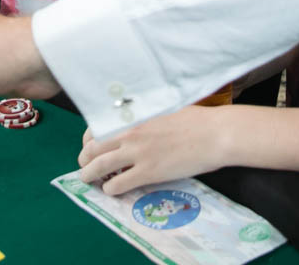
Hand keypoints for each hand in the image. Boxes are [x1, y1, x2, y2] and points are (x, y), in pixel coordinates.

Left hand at [77, 106, 227, 194]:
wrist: (214, 133)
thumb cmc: (195, 119)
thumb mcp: (164, 108)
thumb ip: (145, 115)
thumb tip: (137, 120)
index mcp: (133, 115)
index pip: (97, 126)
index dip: (89, 139)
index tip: (90, 146)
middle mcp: (130, 132)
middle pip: (93, 147)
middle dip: (84, 159)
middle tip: (84, 166)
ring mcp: (138, 152)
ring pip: (99, 166)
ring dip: (88, 174)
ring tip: (86, 180)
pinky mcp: (148, 171)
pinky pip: (118, 183)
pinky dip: (110, 188)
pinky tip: (111, 190)